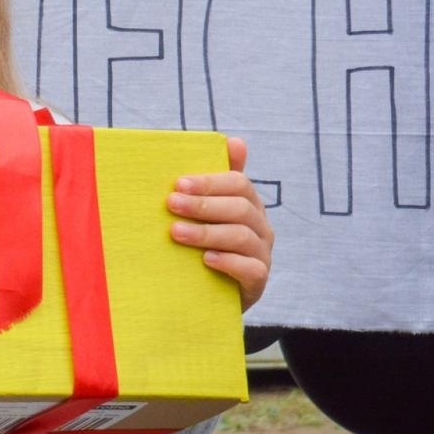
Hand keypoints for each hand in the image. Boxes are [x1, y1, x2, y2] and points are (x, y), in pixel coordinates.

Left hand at [166, 136, 273, 310]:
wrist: (213, 292)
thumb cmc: (209, 243)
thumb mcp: (211, 212)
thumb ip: (218, 181)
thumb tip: (236, 141)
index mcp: (249, 204)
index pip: (238, 184)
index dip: (210, 182)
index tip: (179, 184)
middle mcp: (261, 226)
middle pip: (240, 208)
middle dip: (203, 205)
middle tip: (171, 204)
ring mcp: (262, 254)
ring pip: (241, 236)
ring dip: (206, 233)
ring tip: (176, 232)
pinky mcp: (259, 281)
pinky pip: (250, 269)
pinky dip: (227, 262)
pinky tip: (205, 260)